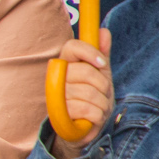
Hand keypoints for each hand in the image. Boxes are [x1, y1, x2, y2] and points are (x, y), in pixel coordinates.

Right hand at [52, 30, 113, 157]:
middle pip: (86, 72)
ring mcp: (55, 96)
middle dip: (102, 85)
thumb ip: (100, 53)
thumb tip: (103, 31)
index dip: (89, 52)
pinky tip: (92, 118)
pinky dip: (98, 115)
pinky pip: (88, 109)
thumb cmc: (91, 97)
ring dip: (102, 103)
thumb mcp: (99, 74)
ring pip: (90, 93)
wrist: (82, 127)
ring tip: (97, 107)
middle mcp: (56, 78)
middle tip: (102, 93)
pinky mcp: (59, 114)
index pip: (72, 47)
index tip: (102, 63)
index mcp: (65, 64)